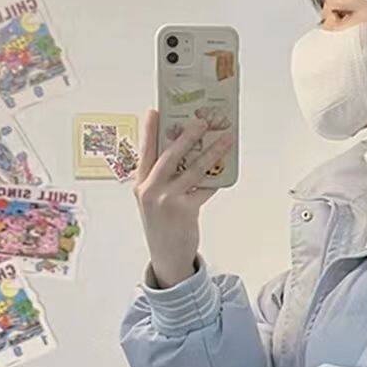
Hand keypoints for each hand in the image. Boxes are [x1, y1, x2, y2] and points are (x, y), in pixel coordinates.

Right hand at [133, 109, 232, 287]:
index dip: (149, 131)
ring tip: (225, 139)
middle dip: (187, 135)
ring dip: (212, 152)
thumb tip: (187, 155)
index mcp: (141, 184)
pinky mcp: (185, 210)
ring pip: (193, 169)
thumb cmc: (162, 226)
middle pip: (170, 155)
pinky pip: (205, 189)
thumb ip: (163, 180)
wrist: (167, 256)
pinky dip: (216, 179)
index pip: (145, 152)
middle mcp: (150, 190)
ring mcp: (167, 200)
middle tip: (201, 120)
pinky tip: (225, 172)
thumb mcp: (153, 201)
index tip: (154, 110)